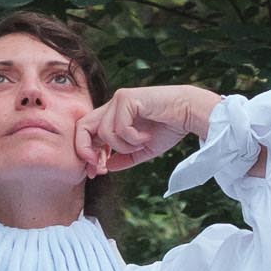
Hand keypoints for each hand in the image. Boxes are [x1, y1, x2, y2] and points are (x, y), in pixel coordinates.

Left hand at [75, 85, 218, 175]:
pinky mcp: (126, 98)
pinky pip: (119, 128)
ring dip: (123, 146)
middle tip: (100, 167)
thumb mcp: (141, 150)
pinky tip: (147, 136)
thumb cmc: (169, 128)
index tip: (96, 172)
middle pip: (81, 127)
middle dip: (87, 151)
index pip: (86, 133)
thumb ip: (123, 158)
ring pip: (104, 133)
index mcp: (113, 116)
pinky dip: (132, 138)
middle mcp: (112, 106)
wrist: (189, 114)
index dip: (86, 153)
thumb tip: (105, 166)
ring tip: (141, 143)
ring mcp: (118, 100)